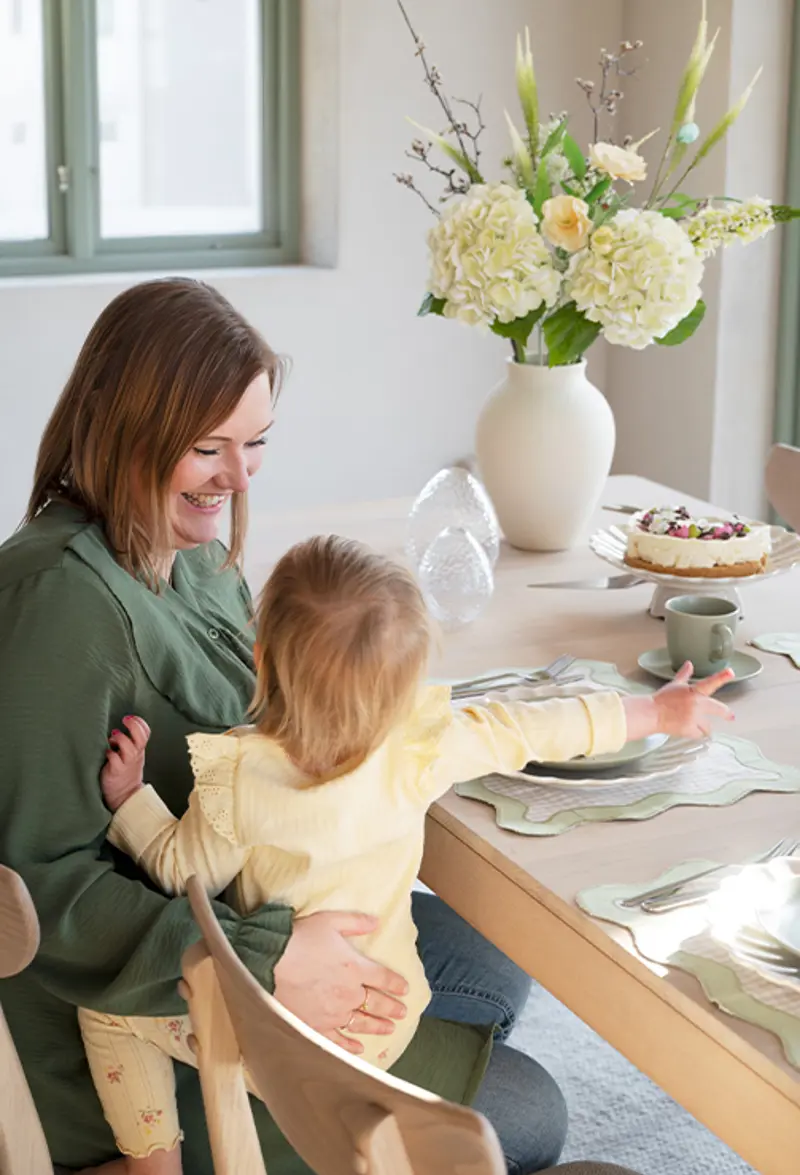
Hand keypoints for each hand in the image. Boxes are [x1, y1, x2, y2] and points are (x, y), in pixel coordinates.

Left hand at [101, 716, 150, 810]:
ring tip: (112, 738)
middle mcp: (135, 755)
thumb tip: (113, 732)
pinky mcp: (116, 771)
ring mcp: (126, 763)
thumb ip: (126, 742)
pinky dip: (110, 753)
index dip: (139, 722)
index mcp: (139, 749)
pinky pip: (114, 760)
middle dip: (133, 725)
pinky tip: (106, 753)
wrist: (125, 795)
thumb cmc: (124, 771)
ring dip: (120, 738)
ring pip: (128, 747)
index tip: (129, 717)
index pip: (145, 732)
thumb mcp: (131, 755)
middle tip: (124, 720)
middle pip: (140, 737)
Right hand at [273, 910, 408, 1053]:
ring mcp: (333, 1013)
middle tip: (403, 1013)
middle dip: (392, 1008)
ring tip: (390, 1030)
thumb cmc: (298, 939)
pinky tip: (358, 1049)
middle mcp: (349, 993)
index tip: (405, 989)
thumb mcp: (329, 921)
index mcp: (355, 967)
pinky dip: (350, 1046)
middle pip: (377, 1003)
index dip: (396, 984)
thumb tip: (376, 922)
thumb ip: (355, 922)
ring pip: (362, 1023)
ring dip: (377, 1027)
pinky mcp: (315, 1026)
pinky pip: (338, 1040)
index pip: (384, 978)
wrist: (267, 964)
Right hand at [623, 662, 733, 740]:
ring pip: (707, 726)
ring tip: (693, 724)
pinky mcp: (689, 730)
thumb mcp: (675, 685)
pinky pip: (698, 734)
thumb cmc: (662, 699)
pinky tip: (686, 729)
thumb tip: (689, 664)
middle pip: (717, 709)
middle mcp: (696, 704)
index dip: (721, 677)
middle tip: (731, 716)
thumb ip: (684, 675)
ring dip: (703, 726)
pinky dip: (694, 733)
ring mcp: (693, 718)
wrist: (651, 714)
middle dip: (725, 713)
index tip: (731, 672)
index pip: (710, 682)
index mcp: (693, 692)